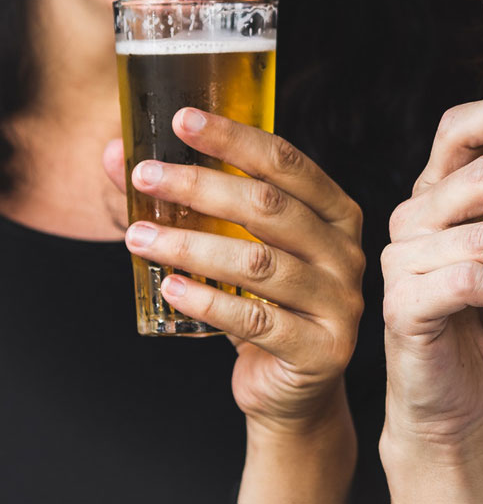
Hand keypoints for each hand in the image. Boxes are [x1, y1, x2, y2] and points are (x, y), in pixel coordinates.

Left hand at [104, 107, 363, 429]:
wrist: (294, 384)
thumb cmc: (265, 303)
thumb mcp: (239, 246)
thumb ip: (192, 203)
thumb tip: (114, 158)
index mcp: (336, 214)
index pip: (287, 163)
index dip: (234, 138)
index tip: (181, 121)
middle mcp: (346, 252)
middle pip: (270, 207)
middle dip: (200, 186)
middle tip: (144, 177)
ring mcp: (339, 302)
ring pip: (259, 262)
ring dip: (191, 245)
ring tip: (138, 238)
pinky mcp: (321, 349)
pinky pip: (256, 320)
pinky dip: (207, 301)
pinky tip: (168, 287)